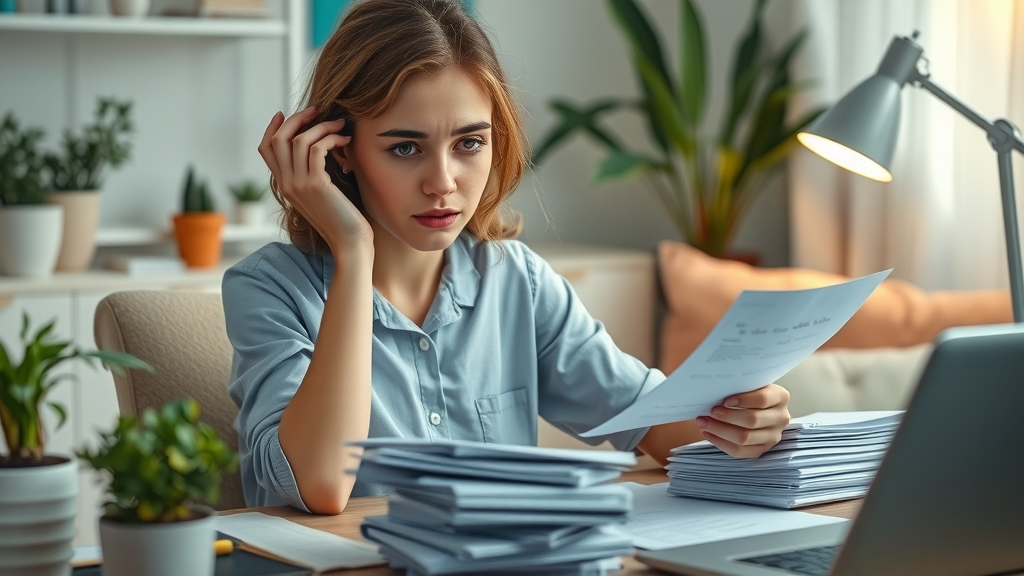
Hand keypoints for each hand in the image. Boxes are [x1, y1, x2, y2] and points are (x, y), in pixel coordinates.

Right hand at [258, 107, 371, 252]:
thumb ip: (314, 172)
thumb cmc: (344, 219)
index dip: (272, 128)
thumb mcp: (322, 193)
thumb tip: (321, 145)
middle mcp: (287, 184)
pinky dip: (331, 138)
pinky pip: (316, 148)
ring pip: (299, 140)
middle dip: (297, 119)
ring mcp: (298, 185)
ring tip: (340, 126)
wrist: (350, 244)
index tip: (284, 113)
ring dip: (321, 126)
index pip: (265, 150)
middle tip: (317, 111)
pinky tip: (345, 140)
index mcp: (285, 186)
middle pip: (278, 140)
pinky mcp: (315, 185)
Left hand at [695, 384, 789, 458]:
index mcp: (780, 397)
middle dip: (727, 417)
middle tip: (710, 412)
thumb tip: (714, 389)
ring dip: (720, 430)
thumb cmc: (748, 393)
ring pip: (744, 438)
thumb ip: (739, 385)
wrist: (754, 407)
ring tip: (704, 422)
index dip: (743, 400)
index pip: (762, 399)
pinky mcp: (762, 450)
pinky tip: (709, 434)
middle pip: (753, 420)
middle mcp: (781, 418)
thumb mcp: (750, 384)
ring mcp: (773, 436)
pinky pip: (740, 452)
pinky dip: (721, 443)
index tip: (725, 400)